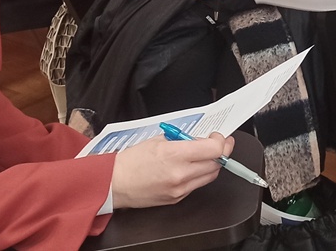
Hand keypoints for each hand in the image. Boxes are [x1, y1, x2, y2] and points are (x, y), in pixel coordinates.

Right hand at [109, 132, 231, 208]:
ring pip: (210, 176)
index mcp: (175, 155)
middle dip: (220, 151)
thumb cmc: (131, 161)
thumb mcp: (158, 140)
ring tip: (204, 155)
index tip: (219, 137)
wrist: (114, 184)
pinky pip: (197, 185)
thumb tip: (201, 139)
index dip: (221, 141)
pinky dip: (199, 175)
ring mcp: (180, 189)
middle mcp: (180, 174)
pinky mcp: (177, 199)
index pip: (214, 149)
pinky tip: (190, 168)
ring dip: (212, 164)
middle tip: (217, 144)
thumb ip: (183, 139)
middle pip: (216, 163)